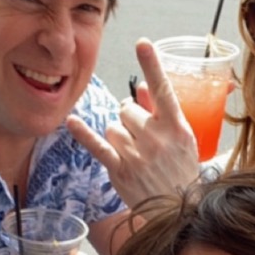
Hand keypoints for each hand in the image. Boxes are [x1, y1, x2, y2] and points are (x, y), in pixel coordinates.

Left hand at [66, 38, 199, 209]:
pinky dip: (84, 133)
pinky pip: (98, 145)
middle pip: (127, 108)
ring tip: (134, 153)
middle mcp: (157, 137)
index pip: (164, 89)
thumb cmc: (181, 171)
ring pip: (113, 126)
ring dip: (118, 135)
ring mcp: (138, 154)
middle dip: (129, 118)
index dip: (152, 65)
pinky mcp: (121, 170)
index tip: (142, 43)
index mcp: (177, 126)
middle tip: (141, 137)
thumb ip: (162, 111)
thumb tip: (142, 87)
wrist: (179, 211)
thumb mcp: (183, 139)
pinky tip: (72, 122)